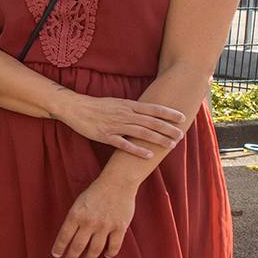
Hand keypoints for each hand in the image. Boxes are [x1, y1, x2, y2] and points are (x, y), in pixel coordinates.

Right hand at [47, 91, 184, 158]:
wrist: (75, 108)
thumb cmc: (96, 105)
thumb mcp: (117, 102)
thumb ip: (132, 107)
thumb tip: (148, 112)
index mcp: (128, 105)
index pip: (153, 109)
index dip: (168, 113)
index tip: (182, 117)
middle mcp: (124, 115)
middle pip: (150, 122)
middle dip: (168, 128)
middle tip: (181, 134)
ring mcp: (115, 125)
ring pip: (141, 133)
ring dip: (158, 139)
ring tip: (171, 145)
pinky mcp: (105, 136)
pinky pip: (124, 144)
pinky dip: (137, 150)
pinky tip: (149, 155)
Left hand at [51, 176, 137, 257]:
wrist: (117, 183)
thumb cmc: (95, 192)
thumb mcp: (78, 203)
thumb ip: (74, 218)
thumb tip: (69, 235)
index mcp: (75, 215)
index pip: (64, 237)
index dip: (59, 248)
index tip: (56, 255)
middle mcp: (89, 222)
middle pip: (77, 246)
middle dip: (71, 256)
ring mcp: (105, 226)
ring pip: (95, 249)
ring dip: (89, 257)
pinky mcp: (119, 227)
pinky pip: (114, 246)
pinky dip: (110, 253)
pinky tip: (107, 255)